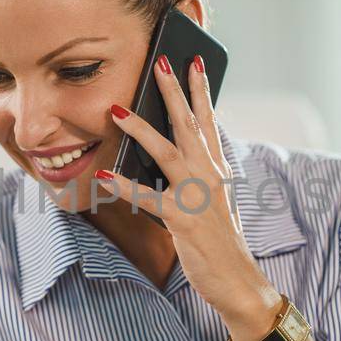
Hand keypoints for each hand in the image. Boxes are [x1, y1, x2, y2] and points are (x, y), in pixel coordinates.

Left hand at [97, 54, 280, 339]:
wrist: (238, 280)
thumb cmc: (220, 240)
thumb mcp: (213, 199)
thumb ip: (197, 173)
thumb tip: (173, 150)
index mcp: (217, 168)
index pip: (208, 120)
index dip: (200, 89)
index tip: (194, 60)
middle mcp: (210, 175)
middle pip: (188, 124)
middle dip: (173, 91)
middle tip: (161, 61)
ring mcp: (197, 196)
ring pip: (167, 152)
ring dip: (141, 129)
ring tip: (117, 110)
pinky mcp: (182, 219)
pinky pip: (147, 199)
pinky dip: (123, 187)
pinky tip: (102, 177)